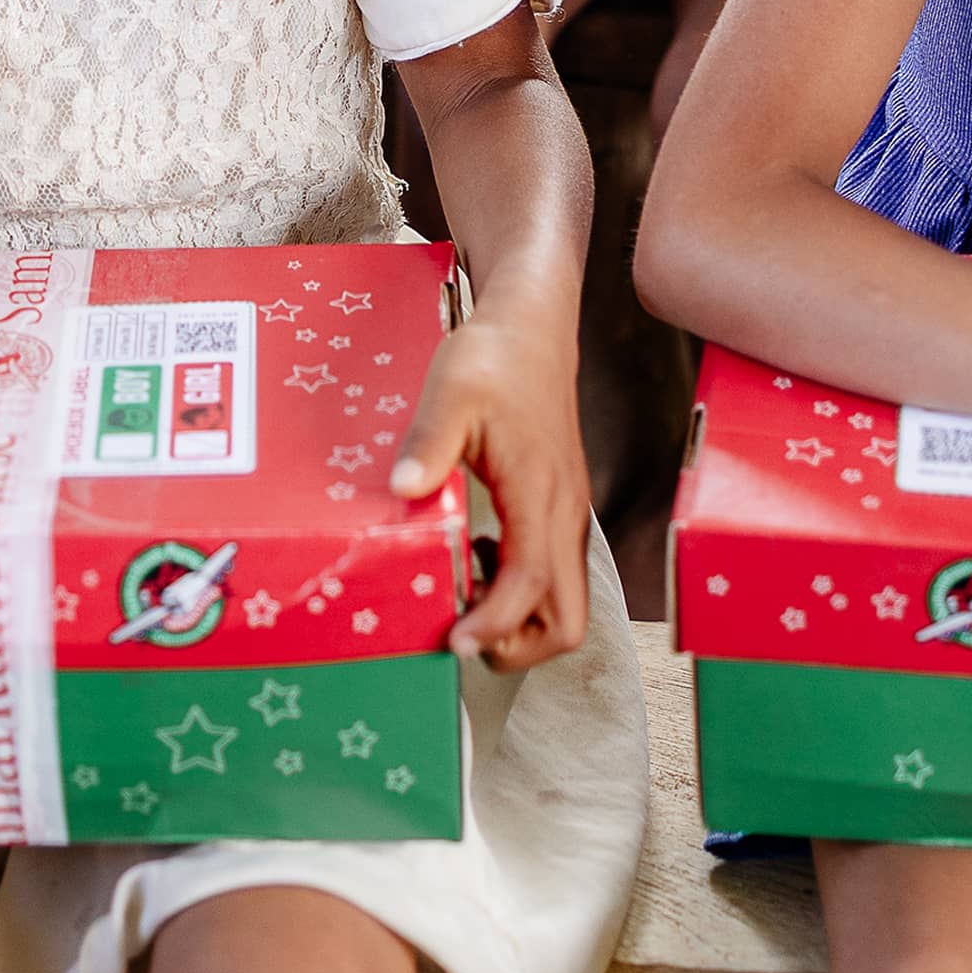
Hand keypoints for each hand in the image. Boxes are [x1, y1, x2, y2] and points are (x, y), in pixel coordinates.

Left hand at [390, 321, 588, 671]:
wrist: (533, 329)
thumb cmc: (493, 358)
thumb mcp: (450, 393)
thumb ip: (428, 444)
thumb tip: (403, 489)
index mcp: (538, 492)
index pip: (530, 583)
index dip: (495, 623)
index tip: (455, 640)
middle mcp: (564, 513)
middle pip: (568, 618)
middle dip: (519, 643)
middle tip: (462, 626)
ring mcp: (567, 513)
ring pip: (566, 600)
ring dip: (519, 617)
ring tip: (465, 583)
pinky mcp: (561, 506)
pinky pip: (554, 573)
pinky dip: (522, 589)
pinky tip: (479, 553)